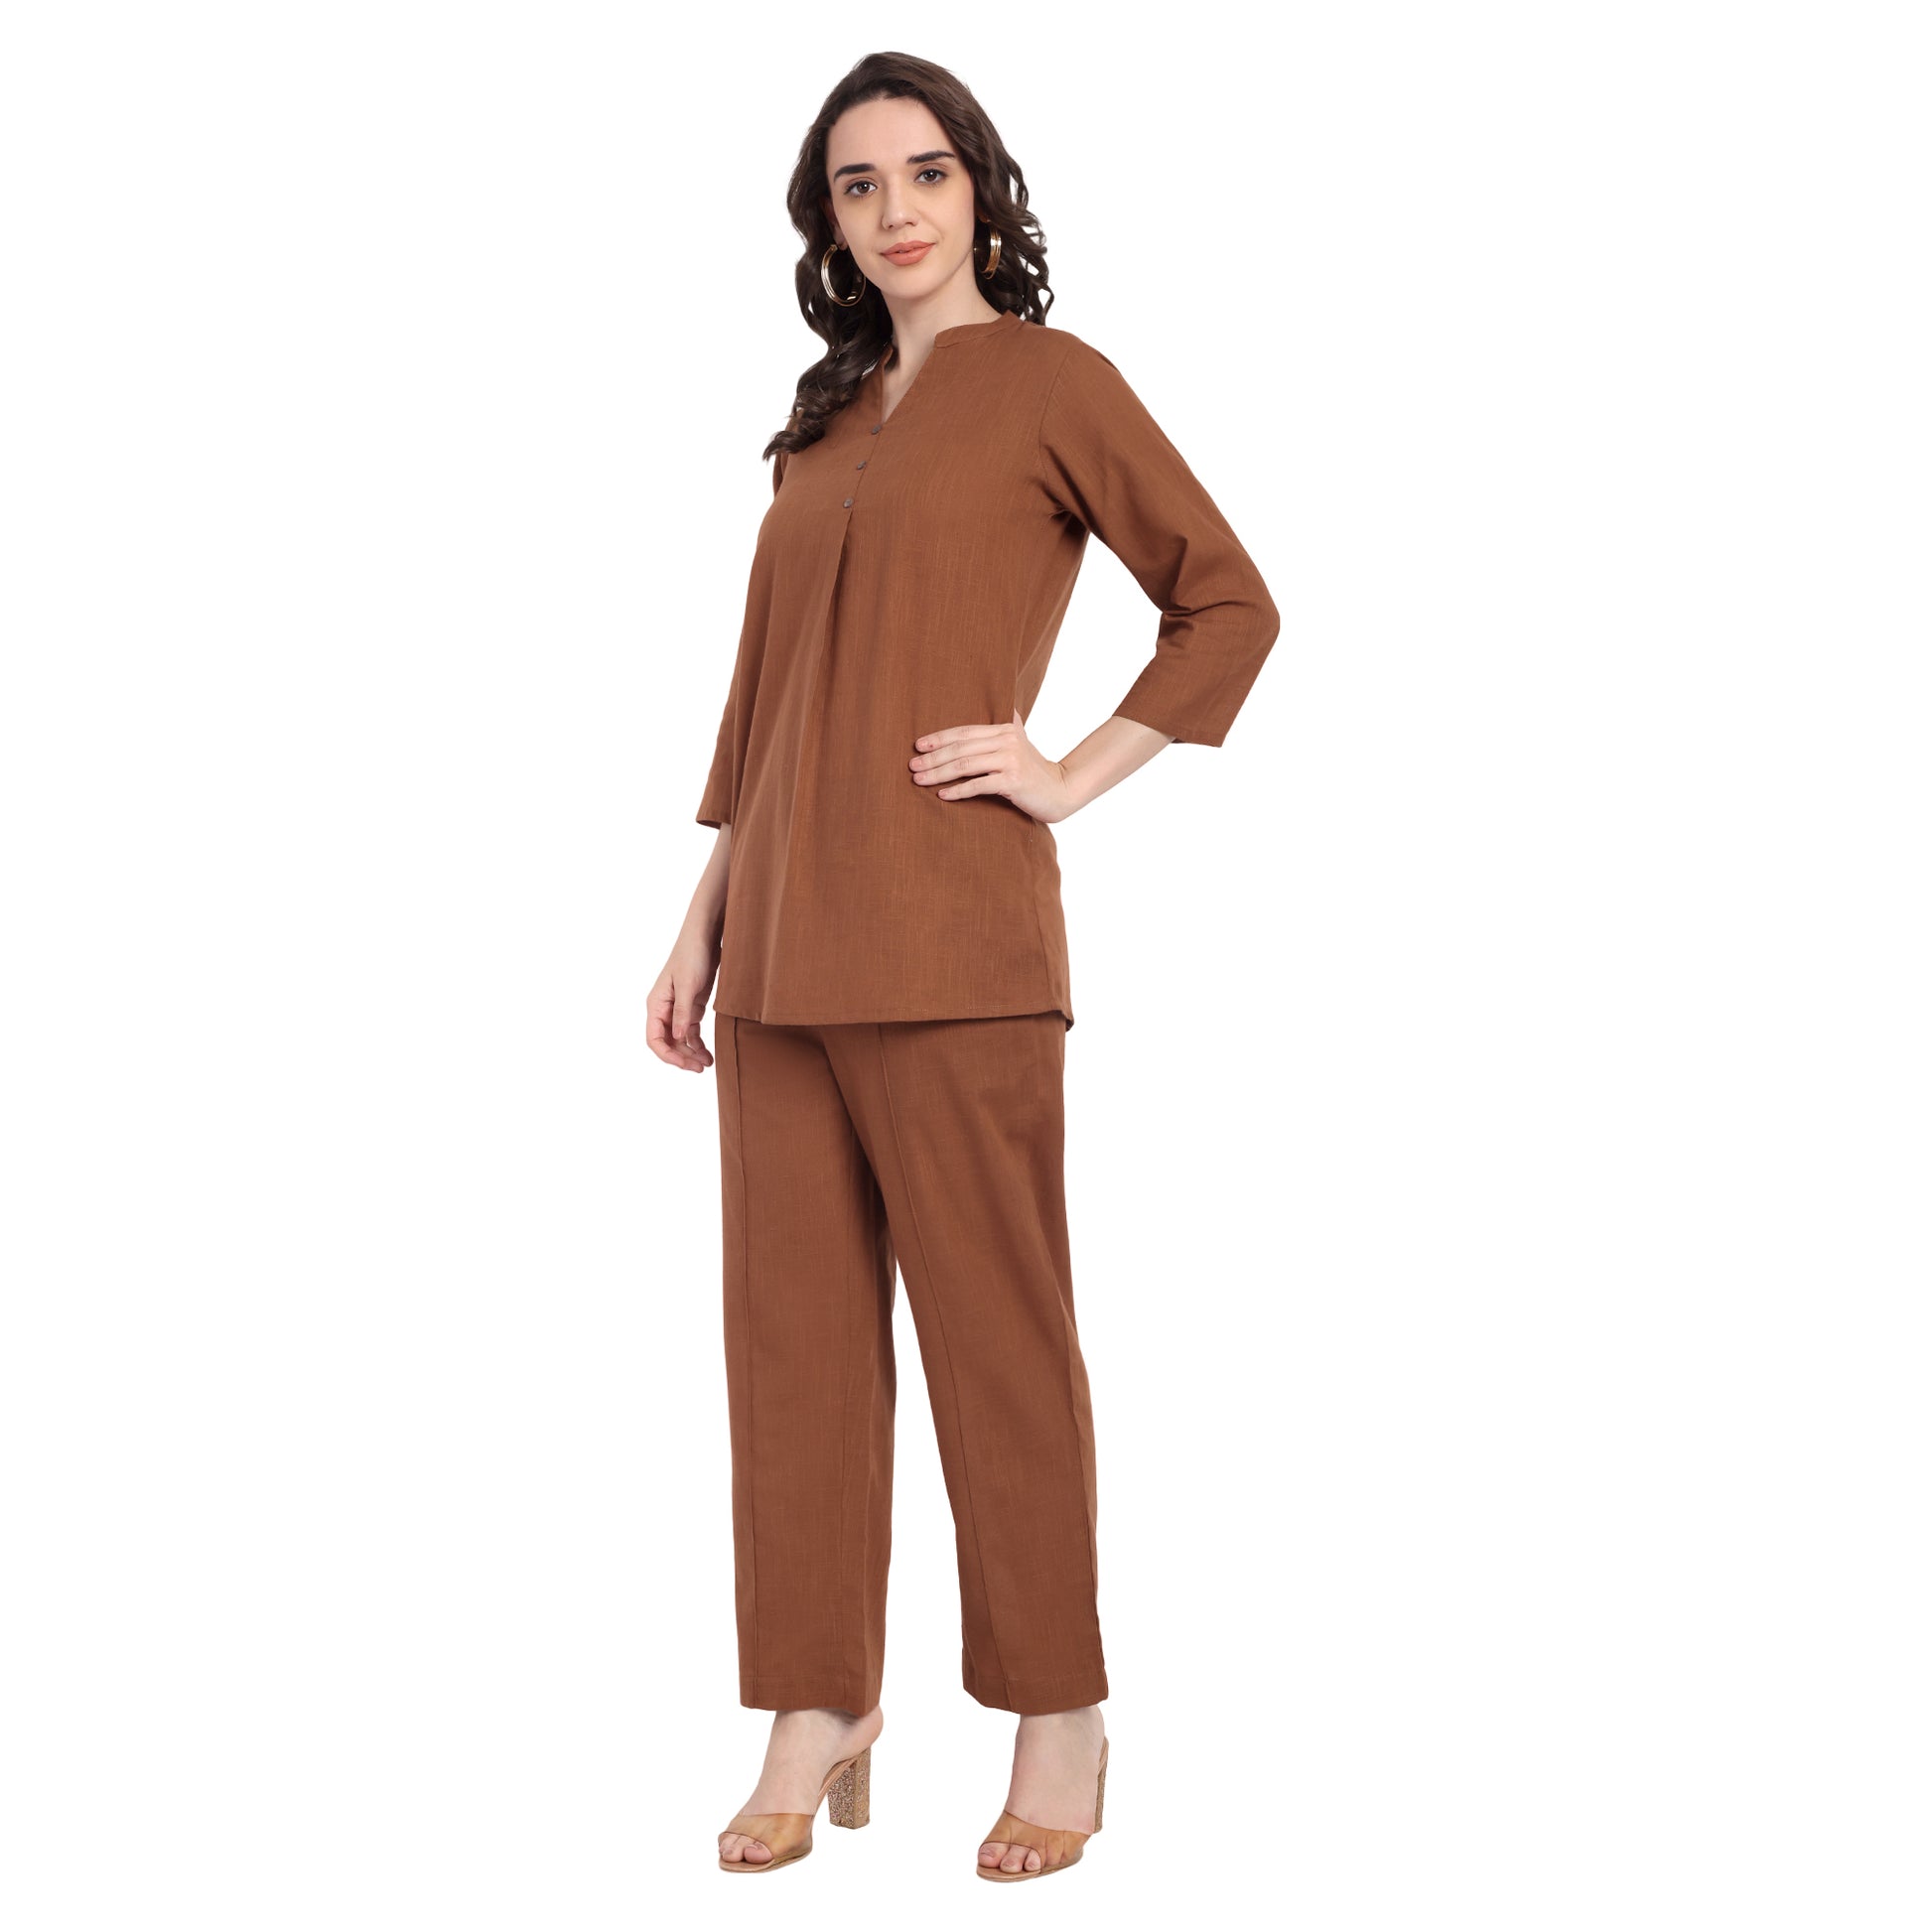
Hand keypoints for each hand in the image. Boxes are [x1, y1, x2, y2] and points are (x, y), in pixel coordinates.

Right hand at [647, 935, 717, 1072]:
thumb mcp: (688, 984)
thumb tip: (676, 1038)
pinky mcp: (691, 1006)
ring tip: (707, 1064)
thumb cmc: (693, 955)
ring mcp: (677, 1009)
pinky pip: (691, 1031)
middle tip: (700, 1068)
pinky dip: (698, 1043)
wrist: (705, 937)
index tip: (685, 1064)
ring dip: (691, 1053)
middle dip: (682, 1057)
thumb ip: (682, 1012)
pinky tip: (707, 1053)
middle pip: (667, 1043)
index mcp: (656, 1004)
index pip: (654, 1039)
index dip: (667, 1056)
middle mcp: (663, 1009)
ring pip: (679, 1040)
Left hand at [908, 708, 1079, 823]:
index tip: (918, 745)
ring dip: (939, 773)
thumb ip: (1007, 726)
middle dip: (933, 757)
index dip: (939, 738)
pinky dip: (958, 791)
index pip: (964, 731)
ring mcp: (1011, 761)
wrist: (1060, 791)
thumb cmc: (1034, 770)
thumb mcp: (1020, 742)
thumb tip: (1002, 704)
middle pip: (961, 747)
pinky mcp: (1013, 781)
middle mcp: (1007, 741)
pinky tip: (942, 795)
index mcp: (1005, 729)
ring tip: (919, 780)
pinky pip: (978, 785)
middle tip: (912, 766)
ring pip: (966, 765)